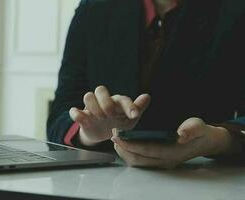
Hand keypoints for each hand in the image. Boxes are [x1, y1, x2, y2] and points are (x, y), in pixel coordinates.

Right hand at [69, 86, 150, 146]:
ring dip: (94, 107)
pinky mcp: (81, 116)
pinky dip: (77, 114)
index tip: (134, 115)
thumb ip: (138, 108)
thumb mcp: (130, 120)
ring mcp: (91, 108)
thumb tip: (147, 96)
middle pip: (100, 89)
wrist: (103, 135)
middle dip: (106, 103)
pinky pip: (74, 111)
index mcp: (116, 102)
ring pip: (88, 96)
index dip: (128, 106)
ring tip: (100, 119)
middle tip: (111, 115)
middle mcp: (103, 101)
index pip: (121, 98)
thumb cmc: (118, 125)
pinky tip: (84, 121)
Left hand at [111, 117, 234, 168]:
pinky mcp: (159, 162)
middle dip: (122, 148)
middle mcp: (165, 161)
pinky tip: (125, 144)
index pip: (146, 150)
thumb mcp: (198, 126)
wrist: (205, 143)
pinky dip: (129, 154)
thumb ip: (191, 129)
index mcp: (173, 152)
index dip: (130, 144)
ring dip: (124, 152)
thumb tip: (181, 134)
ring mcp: (162, 164)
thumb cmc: (200, 132)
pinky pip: (140, 162)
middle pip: (138, 159)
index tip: (117, 136)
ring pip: (137, 163)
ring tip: (117, 139)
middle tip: (113, 135)